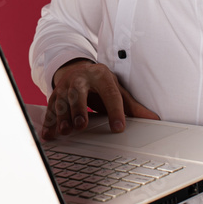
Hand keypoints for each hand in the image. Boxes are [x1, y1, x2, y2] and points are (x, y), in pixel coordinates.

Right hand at [42, 60, 158, 139]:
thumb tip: (154, 120)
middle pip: (78, 93)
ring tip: (65, 131)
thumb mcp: (117, 89)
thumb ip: (133, 106)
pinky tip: (49, 135)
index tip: (119, 127)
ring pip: (61, 101)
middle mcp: (80, 79)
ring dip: (62, 117)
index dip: (115, 110)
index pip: (109, 92)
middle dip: (78, 109)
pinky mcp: (54, 95)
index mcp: (100, 76)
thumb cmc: (100, 83)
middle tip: (81, 125)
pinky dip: (48, 122)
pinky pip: (50, 109)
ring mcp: (65, 87)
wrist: (76, 69)